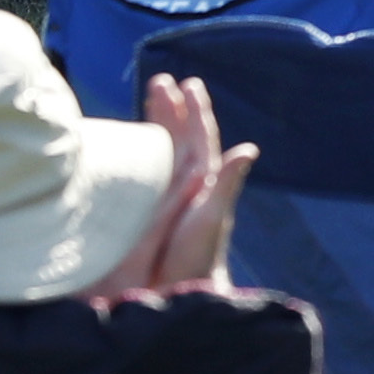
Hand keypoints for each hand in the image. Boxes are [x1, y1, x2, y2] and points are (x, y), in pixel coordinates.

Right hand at [137, 73, 257, 289]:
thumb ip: (226, 184)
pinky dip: (134, 153)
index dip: (195, 111)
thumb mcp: (211, 219)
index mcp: (202, 182)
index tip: (188, 84)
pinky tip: (125, 142)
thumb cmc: (196, 258)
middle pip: (178, 138)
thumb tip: (248, 149)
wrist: (174, 292)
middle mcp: (185, 184)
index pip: (200, 138)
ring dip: (156, 122)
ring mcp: (164, 196)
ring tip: (151, 95)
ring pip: (161, 150)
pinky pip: (140, 173)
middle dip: (170, 109)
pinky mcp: (142, 210)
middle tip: (160, 81)